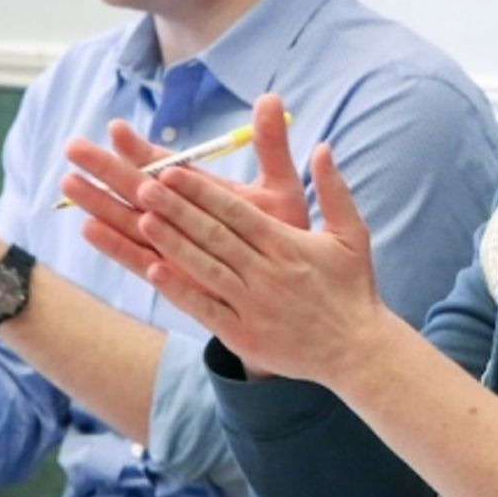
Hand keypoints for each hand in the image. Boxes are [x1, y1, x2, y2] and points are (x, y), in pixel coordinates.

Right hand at [67, 94, 308, 279]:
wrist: (295, 285)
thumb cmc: (286, 234)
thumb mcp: (281, 185)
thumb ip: (271, 145)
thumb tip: (271, 97)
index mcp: (201, 191)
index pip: (164, 165)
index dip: (140, 148)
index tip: (117, 128)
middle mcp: (182, 216)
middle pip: (136, 189)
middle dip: (106, 169)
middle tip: (72, 147)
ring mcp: (174, 245)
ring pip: (129, 220)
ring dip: (99, 202)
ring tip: (68, 182)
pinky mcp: (174, 276)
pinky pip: (139, 259)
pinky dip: (115, 246)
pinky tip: (89, 229)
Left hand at [133, 141, 382, 383]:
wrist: (357, 350)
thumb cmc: (353, 288)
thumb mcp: (352, 234)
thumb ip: (334, 190)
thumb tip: (322, 146)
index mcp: (287, 245)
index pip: (236, 212)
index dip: (202, 192)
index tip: (172, 172)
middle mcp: (267, 272)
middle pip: (214, 235)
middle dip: (176, 209)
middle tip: (143, 186)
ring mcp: (253, 305)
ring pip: (205, 268)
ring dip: (171, 244)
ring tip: (140, 220)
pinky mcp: (244, 335)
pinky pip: (205, 310)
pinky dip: (180, 290)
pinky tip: (153, 272)